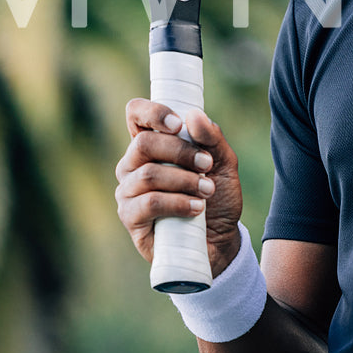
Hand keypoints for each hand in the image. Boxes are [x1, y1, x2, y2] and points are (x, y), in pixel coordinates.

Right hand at [115, 98, 244, 275]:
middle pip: (144, 144)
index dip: (153, 113)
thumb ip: (212, 138)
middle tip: (207, 164)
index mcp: (152, 144)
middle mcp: (133, 164)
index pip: (136, 114)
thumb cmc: (217, 196)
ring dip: (185, 180)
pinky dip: (178, 203)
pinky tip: (196, 209)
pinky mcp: (131, 218)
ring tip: (208, 190)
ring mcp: (128, 191)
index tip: (179, 124)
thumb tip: (194, 115)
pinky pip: (149, 203)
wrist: (220, 239)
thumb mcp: (223, 163)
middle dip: (181, 151)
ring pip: (148, 174)